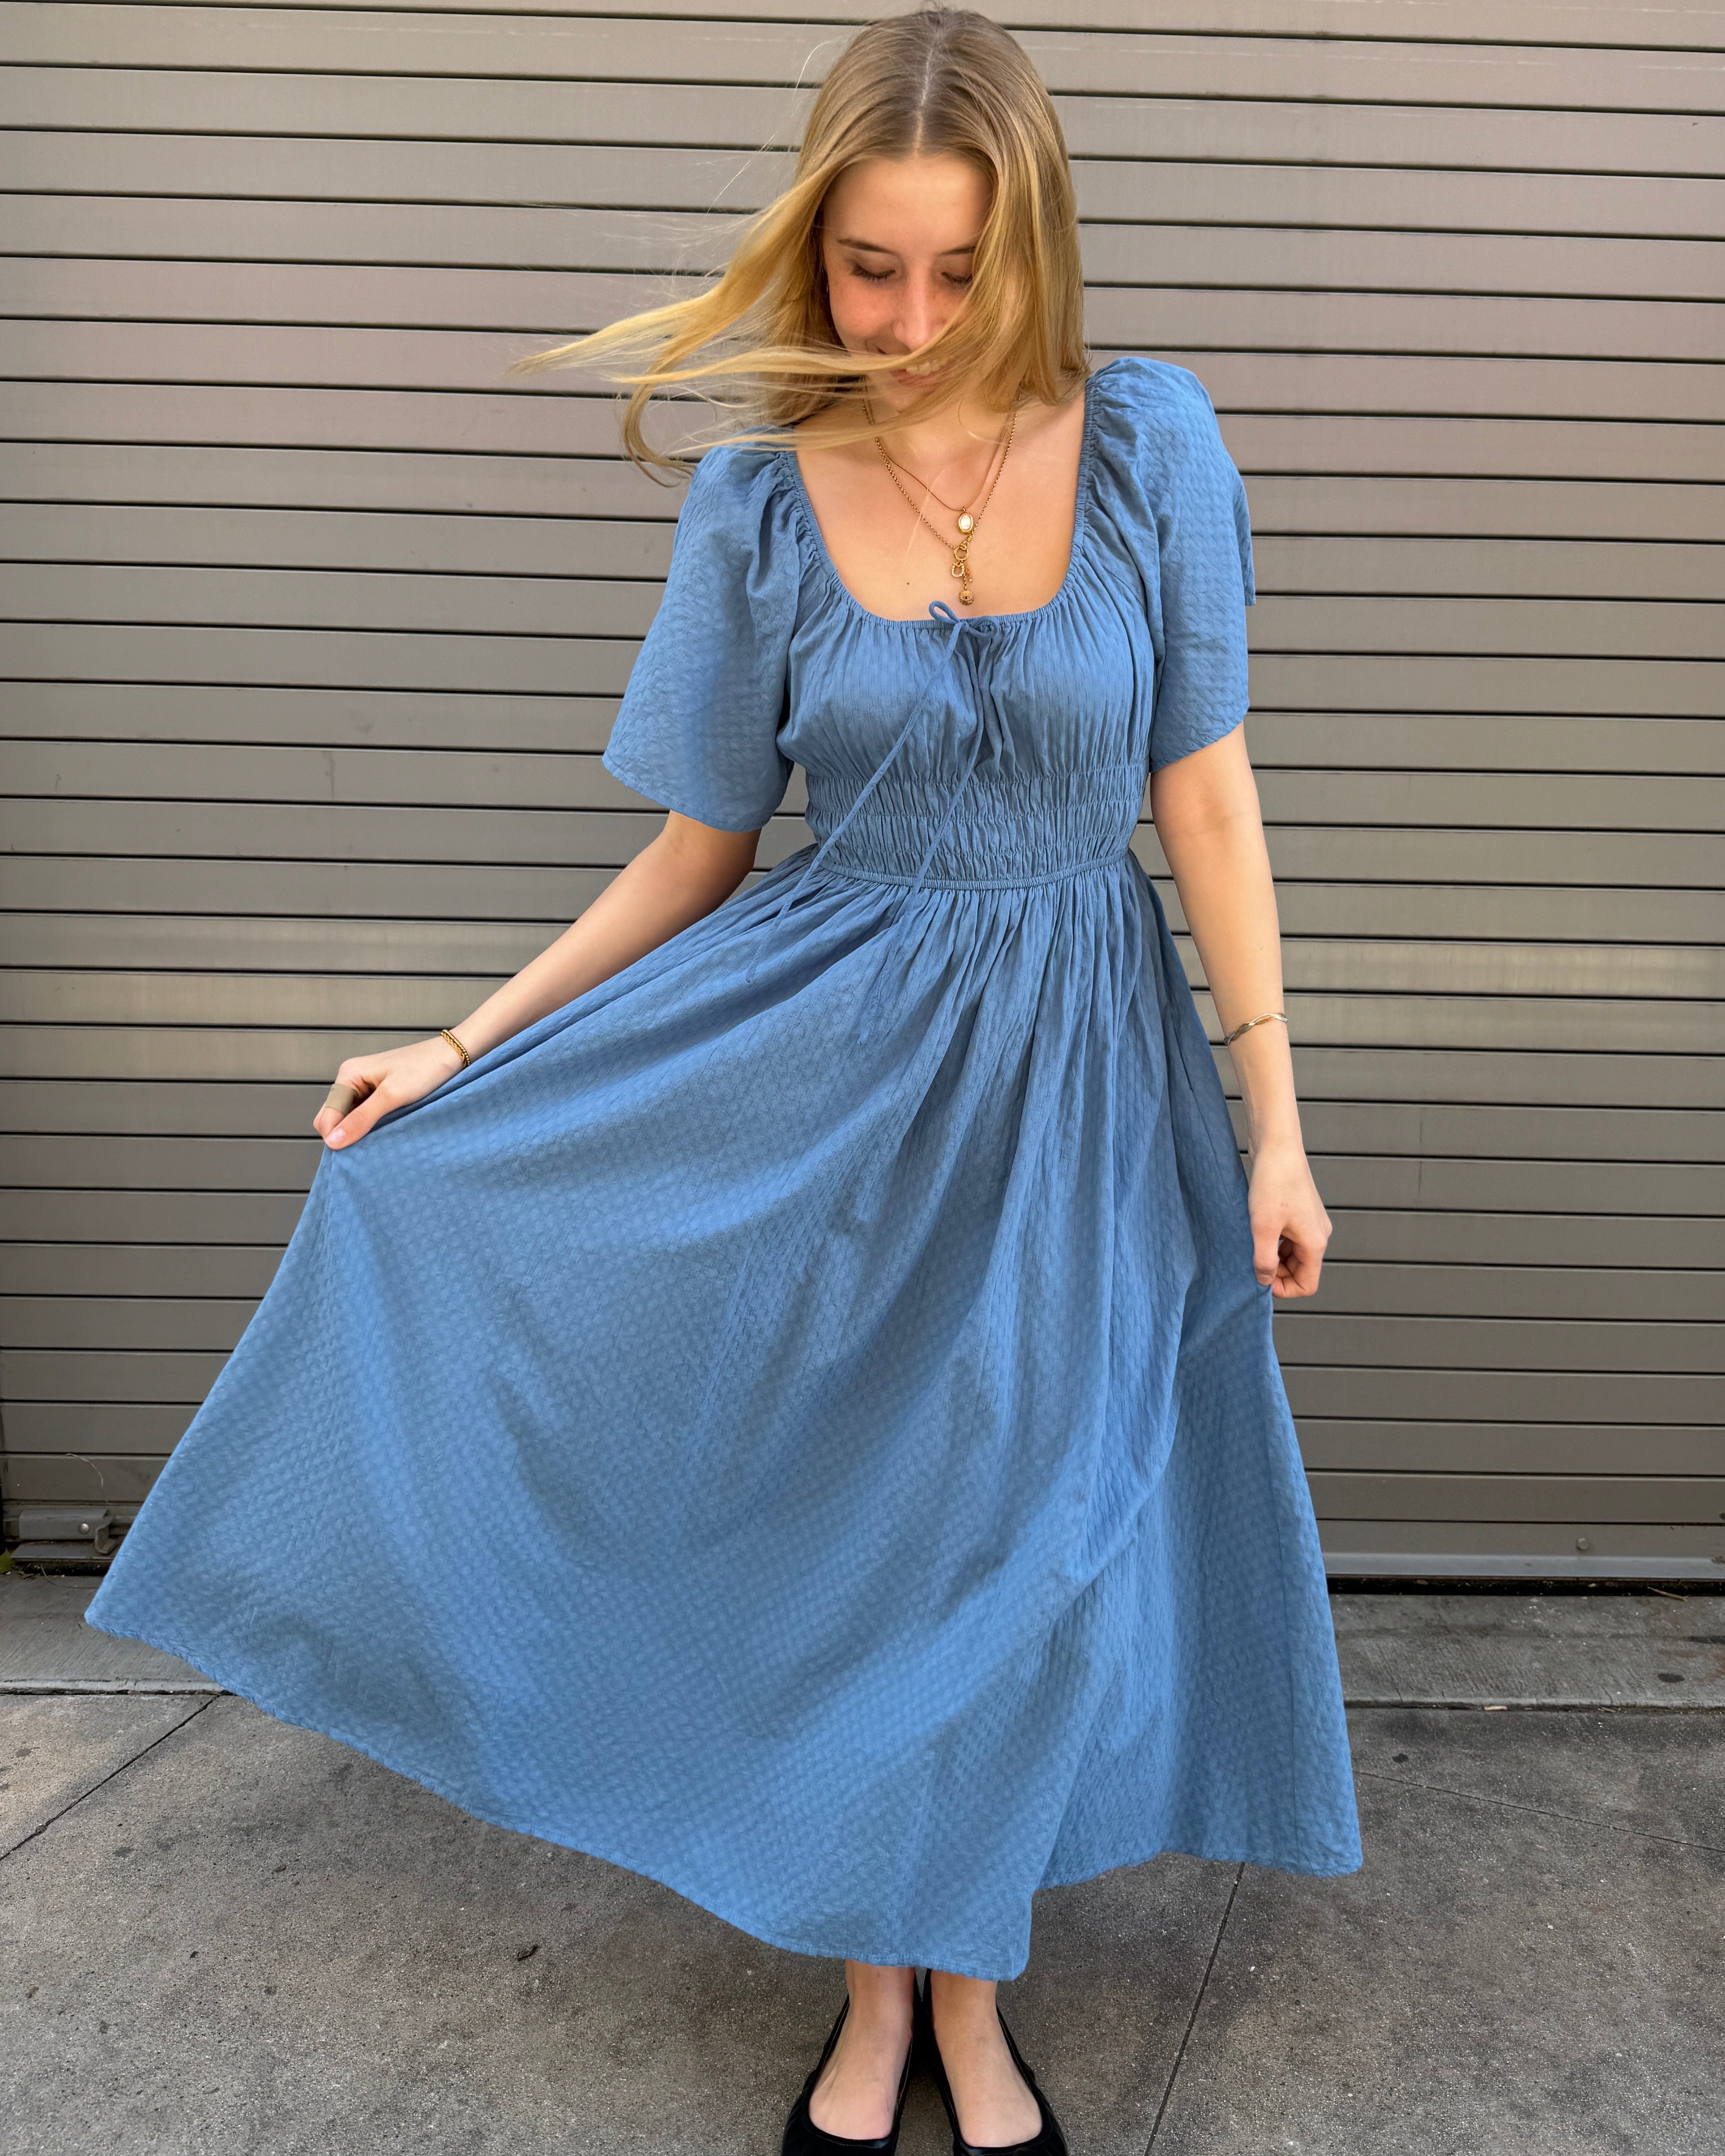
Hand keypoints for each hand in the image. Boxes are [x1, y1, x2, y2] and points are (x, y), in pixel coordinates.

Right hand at [313, 1033, 468, 1149]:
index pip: (326, 1116)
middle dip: (346, 1135)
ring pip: (351, 1119)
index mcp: (348, 1075)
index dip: (336, 1137)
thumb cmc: (426, 1069)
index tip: (354, 1154)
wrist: (453, 1055)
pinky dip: (373, 1126)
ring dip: (361, 1132)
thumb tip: (333, 1142)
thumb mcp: (392, 1097)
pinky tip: (388, 1131)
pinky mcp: (380, 1094)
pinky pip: (366, 1116)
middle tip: (371, 1146)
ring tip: (382, 1139)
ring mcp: (366, 1087)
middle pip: (335, 1118)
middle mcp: (353, 1080)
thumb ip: (361, 1119)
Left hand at [1246, 1137, 1330, 1298]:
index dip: (1284, 1290)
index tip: (1260, 1279)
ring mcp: (1310, 1223)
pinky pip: (1290, 1238)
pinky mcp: (1300, 1212)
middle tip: (1251, 1262)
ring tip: (1252, 1243)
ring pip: (1293, 1254)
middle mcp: (1318, 1235)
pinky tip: (1258, 1230)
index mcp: (1315, 1243)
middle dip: (1277, 1273)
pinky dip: (1275, 1241)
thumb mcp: (1263, 1227)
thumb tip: (1263, 1281)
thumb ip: (1264, 1259)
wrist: (1278, 1146)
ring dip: (1274, 1256)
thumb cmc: (1273, 1183)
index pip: (1308, 1285)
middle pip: (1301, 1271)